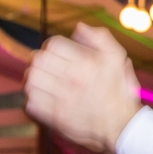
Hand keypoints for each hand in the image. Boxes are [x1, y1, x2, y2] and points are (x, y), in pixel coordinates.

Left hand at [24, 24, 142, 153]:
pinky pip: (31, 102)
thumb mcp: (118, 58)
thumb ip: (100, 37)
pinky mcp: (56, 117)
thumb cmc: (119, 91)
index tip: (55, 53)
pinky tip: (43, 96)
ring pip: (31, 80)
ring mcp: (63, 99)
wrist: (122, 126)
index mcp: (87, 63)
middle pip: (38, 60)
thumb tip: (79, 27)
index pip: (53, 44)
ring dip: (33, 78)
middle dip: (39, 60)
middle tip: (45, 65)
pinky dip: (33, 98)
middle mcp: (73, 79)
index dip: (51, 46)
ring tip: (41, 80)